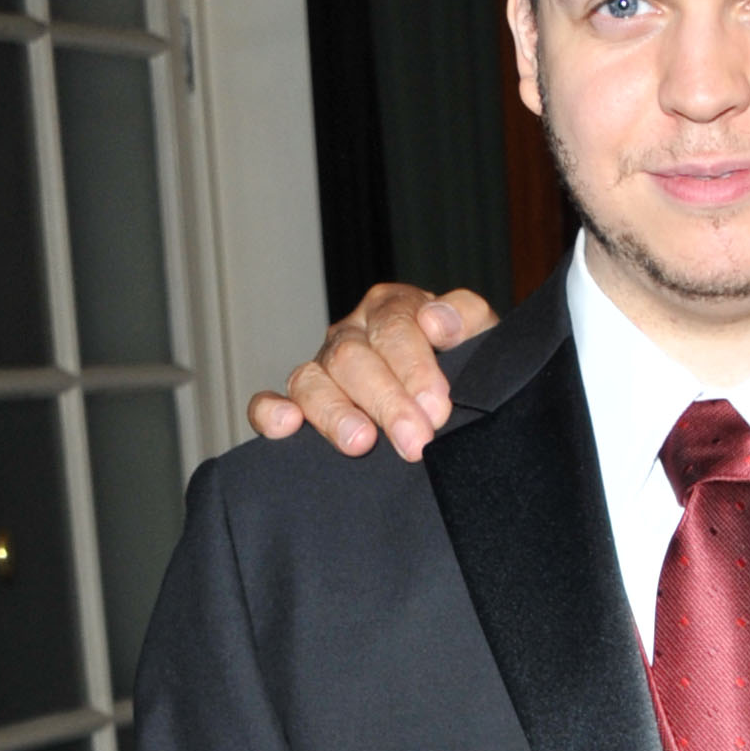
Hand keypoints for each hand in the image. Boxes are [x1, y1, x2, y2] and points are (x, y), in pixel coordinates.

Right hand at [247, 282, 494, 462]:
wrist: (453, 399)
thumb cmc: (466, 366)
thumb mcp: (480, 336)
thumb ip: (466, 318)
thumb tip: (437, 321)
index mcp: (392, 308)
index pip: (394, 326)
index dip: (413, 367)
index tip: (436, 406)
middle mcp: (352, 334)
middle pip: (352, 357)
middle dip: (385, 401)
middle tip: (414, 440)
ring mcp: (322, 369)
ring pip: (310, 380)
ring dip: (334, 412)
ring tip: (360, 442)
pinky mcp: (300, 404)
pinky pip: (269, 403)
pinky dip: (270, 413)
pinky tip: (286, 426)